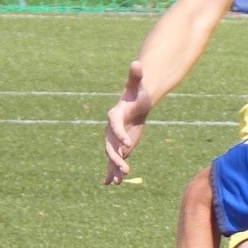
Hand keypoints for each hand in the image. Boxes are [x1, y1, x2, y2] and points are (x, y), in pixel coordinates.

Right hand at [103, 61, 152, 184]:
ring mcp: (114, 140)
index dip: (120, 135)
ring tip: (119, 180)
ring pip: (111, 156)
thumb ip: (135, 76)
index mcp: (115, 116)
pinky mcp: (119, 147)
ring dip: (115, 168)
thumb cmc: (136, 95)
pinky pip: (113, 161)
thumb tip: (137, 63)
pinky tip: (111, 184)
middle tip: (125, 168)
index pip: (115, 126)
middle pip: (110, 146)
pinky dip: (111, 173)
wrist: (135, 105)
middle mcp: (111, 130)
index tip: (128, 144)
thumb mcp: (137, 87)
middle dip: (116, 158)